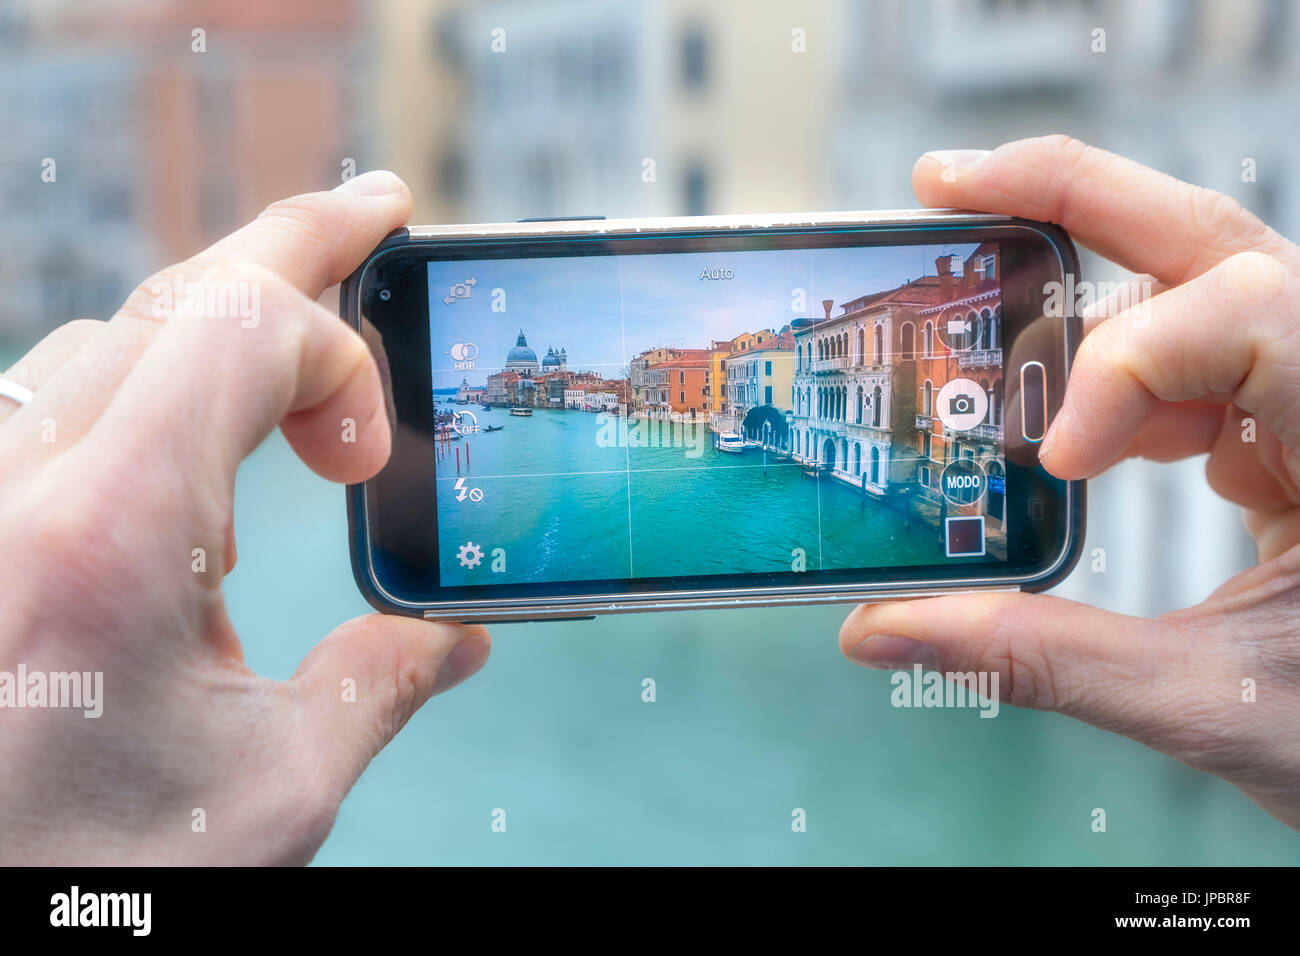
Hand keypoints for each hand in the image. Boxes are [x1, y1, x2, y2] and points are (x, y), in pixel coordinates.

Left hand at [0, 172, 489, 863]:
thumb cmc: (83, 873)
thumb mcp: (268, 793)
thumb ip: (379, 688)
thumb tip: (457, 642)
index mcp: (107, 533)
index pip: (242, 327)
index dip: (341, 355)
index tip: (369, 461)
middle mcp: (20, 485)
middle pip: (172, 292)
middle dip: (292, 242)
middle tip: (378, 210)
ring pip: (107, 336)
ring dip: (219, 318)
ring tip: (305, 336)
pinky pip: (60, 399)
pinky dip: (153, 383)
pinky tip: (201, 453)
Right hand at [841, 136, 1299, 828]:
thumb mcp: (1209, 704)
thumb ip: (1044, 660)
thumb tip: (884, 632)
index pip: (1242, 316)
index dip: (1124, 368)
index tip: (1055, 466)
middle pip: (1213, 238)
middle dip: (1071, 202)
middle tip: (945, 188)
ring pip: (1206, 280)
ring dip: (1089, 306)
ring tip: (990, 334)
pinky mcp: (1294, 423)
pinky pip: (1203, 353)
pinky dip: (1122, 376)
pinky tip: (1080, 440)